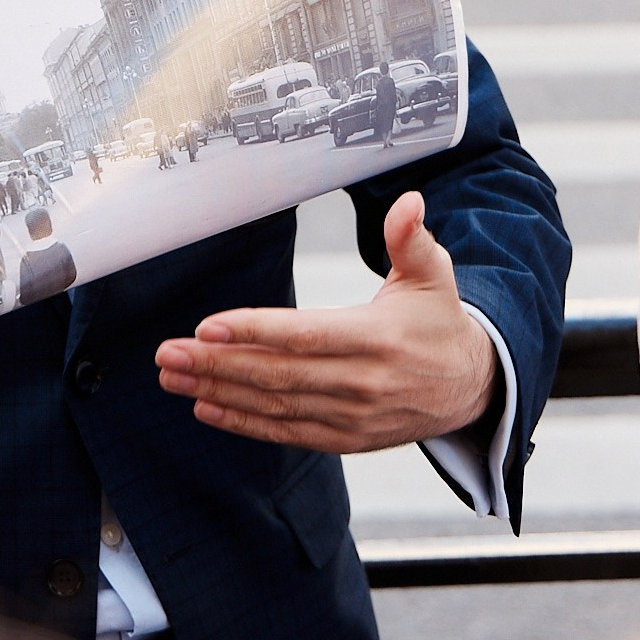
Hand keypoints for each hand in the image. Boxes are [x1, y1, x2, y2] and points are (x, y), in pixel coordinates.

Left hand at [154, 191, 493, 452]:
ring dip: (218, 392)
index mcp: (379, 339)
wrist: (472, 388)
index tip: (206, 325)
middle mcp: (363, 383)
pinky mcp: (346, 439)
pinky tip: (206, 407)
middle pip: (279, 374)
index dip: (254, 331)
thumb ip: (412, 238)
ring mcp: (353, 417)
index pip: (306, 335)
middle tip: (167, 352)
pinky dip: (244, 423)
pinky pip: (287, 431)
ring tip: (173, 375)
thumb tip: (408, 200)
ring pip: (275, 405)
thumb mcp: (434, 274)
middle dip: (217, 363)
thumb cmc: (439, 321)